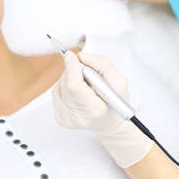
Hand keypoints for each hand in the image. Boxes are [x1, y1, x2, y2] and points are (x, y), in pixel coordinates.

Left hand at [52, 50, 152, 167]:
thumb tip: (80, 56)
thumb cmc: (115, 102)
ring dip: (71, 78)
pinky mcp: (59, 117)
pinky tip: (79, 92)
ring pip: (61, 85)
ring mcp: (66, 119)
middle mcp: (77, 117)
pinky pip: (58, 91)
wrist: (109, 122)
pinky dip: (67, 86)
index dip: (72, 67)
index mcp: (95, 110)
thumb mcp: (119, 81)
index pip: (74, 86)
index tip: (72, 55)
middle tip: (87, 72)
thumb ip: (102, 65)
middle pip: (66, 83)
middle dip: (74, 70)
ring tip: (86, 85)